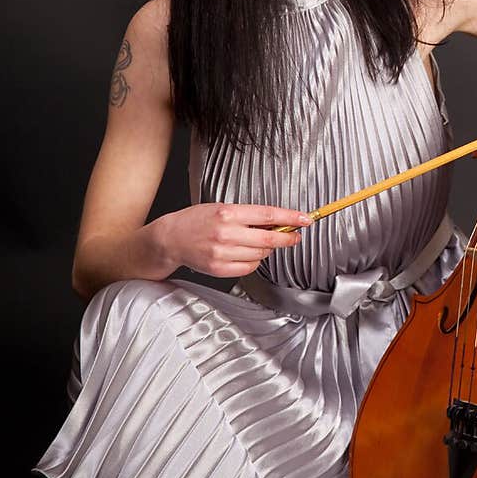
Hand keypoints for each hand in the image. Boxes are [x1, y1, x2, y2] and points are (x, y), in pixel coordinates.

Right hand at [154, 202, 312, 278]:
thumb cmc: (197, 220)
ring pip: (261, 254)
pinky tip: (246, 254)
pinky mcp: (220, 268)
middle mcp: (226, 233)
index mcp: (228, 213)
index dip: (291, 218)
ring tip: (256, 243)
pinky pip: (249, 268)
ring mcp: (222, 253)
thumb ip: (248, 216)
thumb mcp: (222, 208)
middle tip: (294, 237)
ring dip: (266, 250)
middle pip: (269, 239)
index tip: (305, 220)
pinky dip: (253, 262)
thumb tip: (277, 222)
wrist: (171, 238)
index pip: (268, 215)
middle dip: (287, 238)